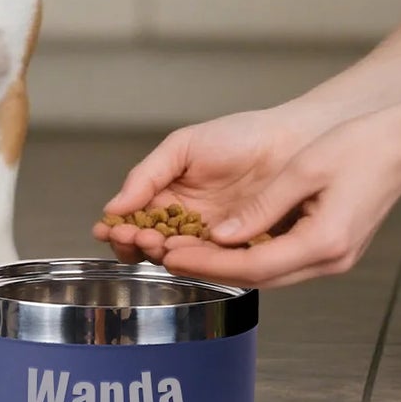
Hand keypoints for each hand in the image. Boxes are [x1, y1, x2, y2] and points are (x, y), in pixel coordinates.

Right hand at [91, 103, 332, 265]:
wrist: (290, 140)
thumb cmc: (238, 136)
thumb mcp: (183, 146)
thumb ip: (147, 175)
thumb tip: (114, 207)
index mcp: (169, 197)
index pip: (136, 222)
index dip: (120, 230)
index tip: (110, 229)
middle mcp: (189, 223)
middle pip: (153, 246)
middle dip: (138, 244)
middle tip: (136, 236)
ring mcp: (216, 240)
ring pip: (181, 258)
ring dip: (163, 254)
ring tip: (156, 241)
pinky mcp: (242, 252)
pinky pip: (216, 265)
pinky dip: (198, 262)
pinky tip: (186, 252)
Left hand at [151, 108, 400, 288]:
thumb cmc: (359, 148)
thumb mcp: (304, 170)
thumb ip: (261, 207)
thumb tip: (221, 235)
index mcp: (324, 243)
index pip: (253, 265)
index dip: (208, 263)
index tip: (171, 255)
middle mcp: (329, 260)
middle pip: (258, 277)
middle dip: (210, 269)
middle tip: (166, 256)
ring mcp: (333, 259)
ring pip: (269, 272)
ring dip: (227, 265)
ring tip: (185, 250)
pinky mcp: (331, 249)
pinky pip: (282, 260)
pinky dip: (250, 255)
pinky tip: (223, 243)